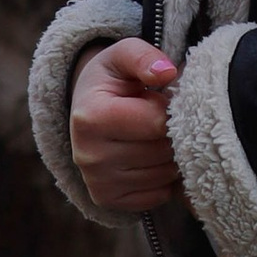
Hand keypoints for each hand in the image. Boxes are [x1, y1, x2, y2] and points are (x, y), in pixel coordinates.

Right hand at [71, 37, 182, 212]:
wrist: (84, 110)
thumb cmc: (109, 82)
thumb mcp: (121, 56)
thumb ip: (144, 57)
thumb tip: (167, 73)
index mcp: (91, 118)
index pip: (157, 122)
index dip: (168, 108)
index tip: (156, 98)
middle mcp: (89, 156)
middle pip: (162, 151)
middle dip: (171, 132)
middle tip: (158, 118)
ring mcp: (98, 183)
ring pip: (165, 175)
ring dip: (170, 154)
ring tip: (152, 135)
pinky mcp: (109, 200)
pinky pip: (159, 194)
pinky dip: (163, 178)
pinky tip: (149, 157)